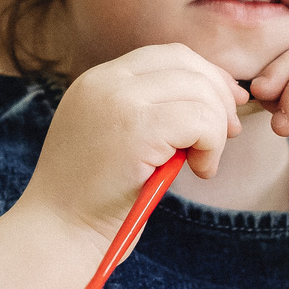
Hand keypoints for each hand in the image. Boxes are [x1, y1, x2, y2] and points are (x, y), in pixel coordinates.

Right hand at [22, 43, 245, 239]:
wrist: (59, 233)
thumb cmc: (92, 199)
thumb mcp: (114, 139)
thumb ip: (148, 112)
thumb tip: (213, 96)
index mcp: (98, 81)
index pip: (166, 55)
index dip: (205, 75)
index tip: (225, 106)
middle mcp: (105, 81)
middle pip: (186, 63)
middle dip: (219, 96)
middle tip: (229, 133)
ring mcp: (119, 100)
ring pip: (199, 91)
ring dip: (216, 128)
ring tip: (204, 163)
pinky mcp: (137, 129)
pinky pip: (201, 121)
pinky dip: (212, 145)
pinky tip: (200, 170)